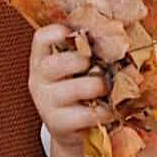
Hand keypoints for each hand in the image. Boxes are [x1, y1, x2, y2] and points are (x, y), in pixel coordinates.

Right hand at [29, 23, 109, 145]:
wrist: (72, 129)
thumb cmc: (79, 90)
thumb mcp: (76, 67)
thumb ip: (86, 48)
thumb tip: (119, 26)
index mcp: (41, 59)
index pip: (42, 38)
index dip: (62, 32)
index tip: (82, 34)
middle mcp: (38, 80)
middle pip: (57, 63)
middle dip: (86, 61)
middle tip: (100, 65)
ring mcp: (45, 103)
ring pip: (78, 87)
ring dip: (101, 86)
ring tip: (109, 88)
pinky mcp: (58, 124)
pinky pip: (88, 114)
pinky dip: (106, 111)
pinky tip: (110, 110)